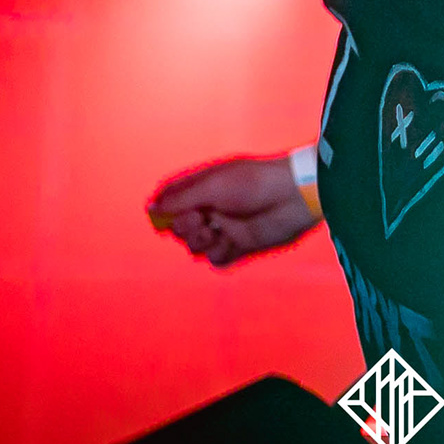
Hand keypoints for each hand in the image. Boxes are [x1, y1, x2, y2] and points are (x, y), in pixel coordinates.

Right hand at [148, 154, 319, 266]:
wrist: (292, 196)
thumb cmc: (252, 183)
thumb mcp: (211, 186)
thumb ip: (180, 200)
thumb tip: (151, 209)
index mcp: (204, 187)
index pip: (173, 200)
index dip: (164, 210)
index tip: (161, 216)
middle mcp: (212, 208)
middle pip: (180, 227)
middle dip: (183, 227)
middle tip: (200, 220)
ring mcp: (226, 227)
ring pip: (196, 246)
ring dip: (199, 242)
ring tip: (215, 232)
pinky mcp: (241, 246)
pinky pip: (217, 260)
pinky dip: (219, 255)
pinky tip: (229, 243)